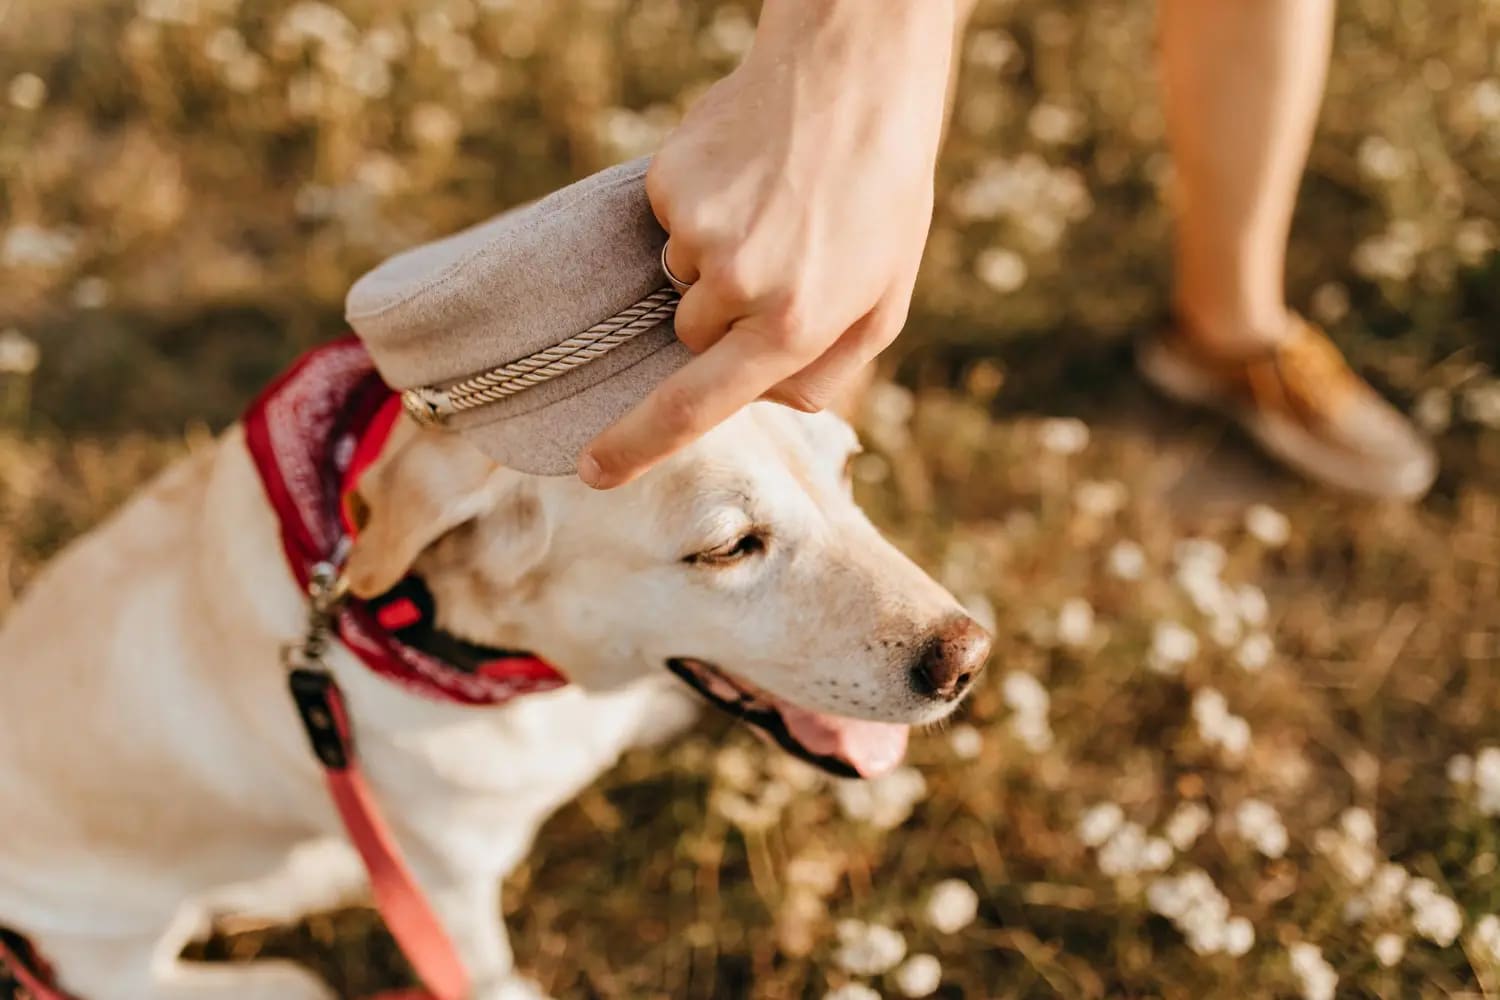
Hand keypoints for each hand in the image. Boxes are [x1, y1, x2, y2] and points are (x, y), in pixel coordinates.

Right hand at [578, 0, 955, 488]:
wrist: (854, 78)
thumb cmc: (882, 198)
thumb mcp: (884, 304)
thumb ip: (826, 372)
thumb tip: (764, 402)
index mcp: (793, 325)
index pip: (693, 407)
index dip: (637, 444)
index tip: (593, 470)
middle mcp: (738, 285)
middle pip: (690, 338)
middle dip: (724, 315)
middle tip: (784, 258)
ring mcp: (698, 231)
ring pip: (679, 278)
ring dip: (715, 257)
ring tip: (775, 207)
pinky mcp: (670, 184)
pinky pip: (669, 223)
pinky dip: (700, 209)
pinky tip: (748, 176)